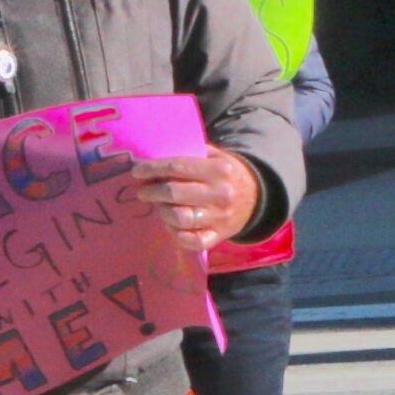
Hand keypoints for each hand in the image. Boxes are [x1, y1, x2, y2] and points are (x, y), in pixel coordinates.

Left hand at [133, 152, 258, 252]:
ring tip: (159, 207)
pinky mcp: (219, 235)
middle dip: (151, 192)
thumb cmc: (225, 174)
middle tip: (143, 191)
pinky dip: (177, 235)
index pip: (177, 167)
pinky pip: (193, 242)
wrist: (257, 196)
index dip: (153, 169)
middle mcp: (221, 193)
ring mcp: (221, 217)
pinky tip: (171, 226)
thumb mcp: (215, 156)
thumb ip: (189, 153)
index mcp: (219, 169)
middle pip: (174, 193)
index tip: (137, 172)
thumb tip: (152, 154)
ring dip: (162, 212)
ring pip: (180, 217)